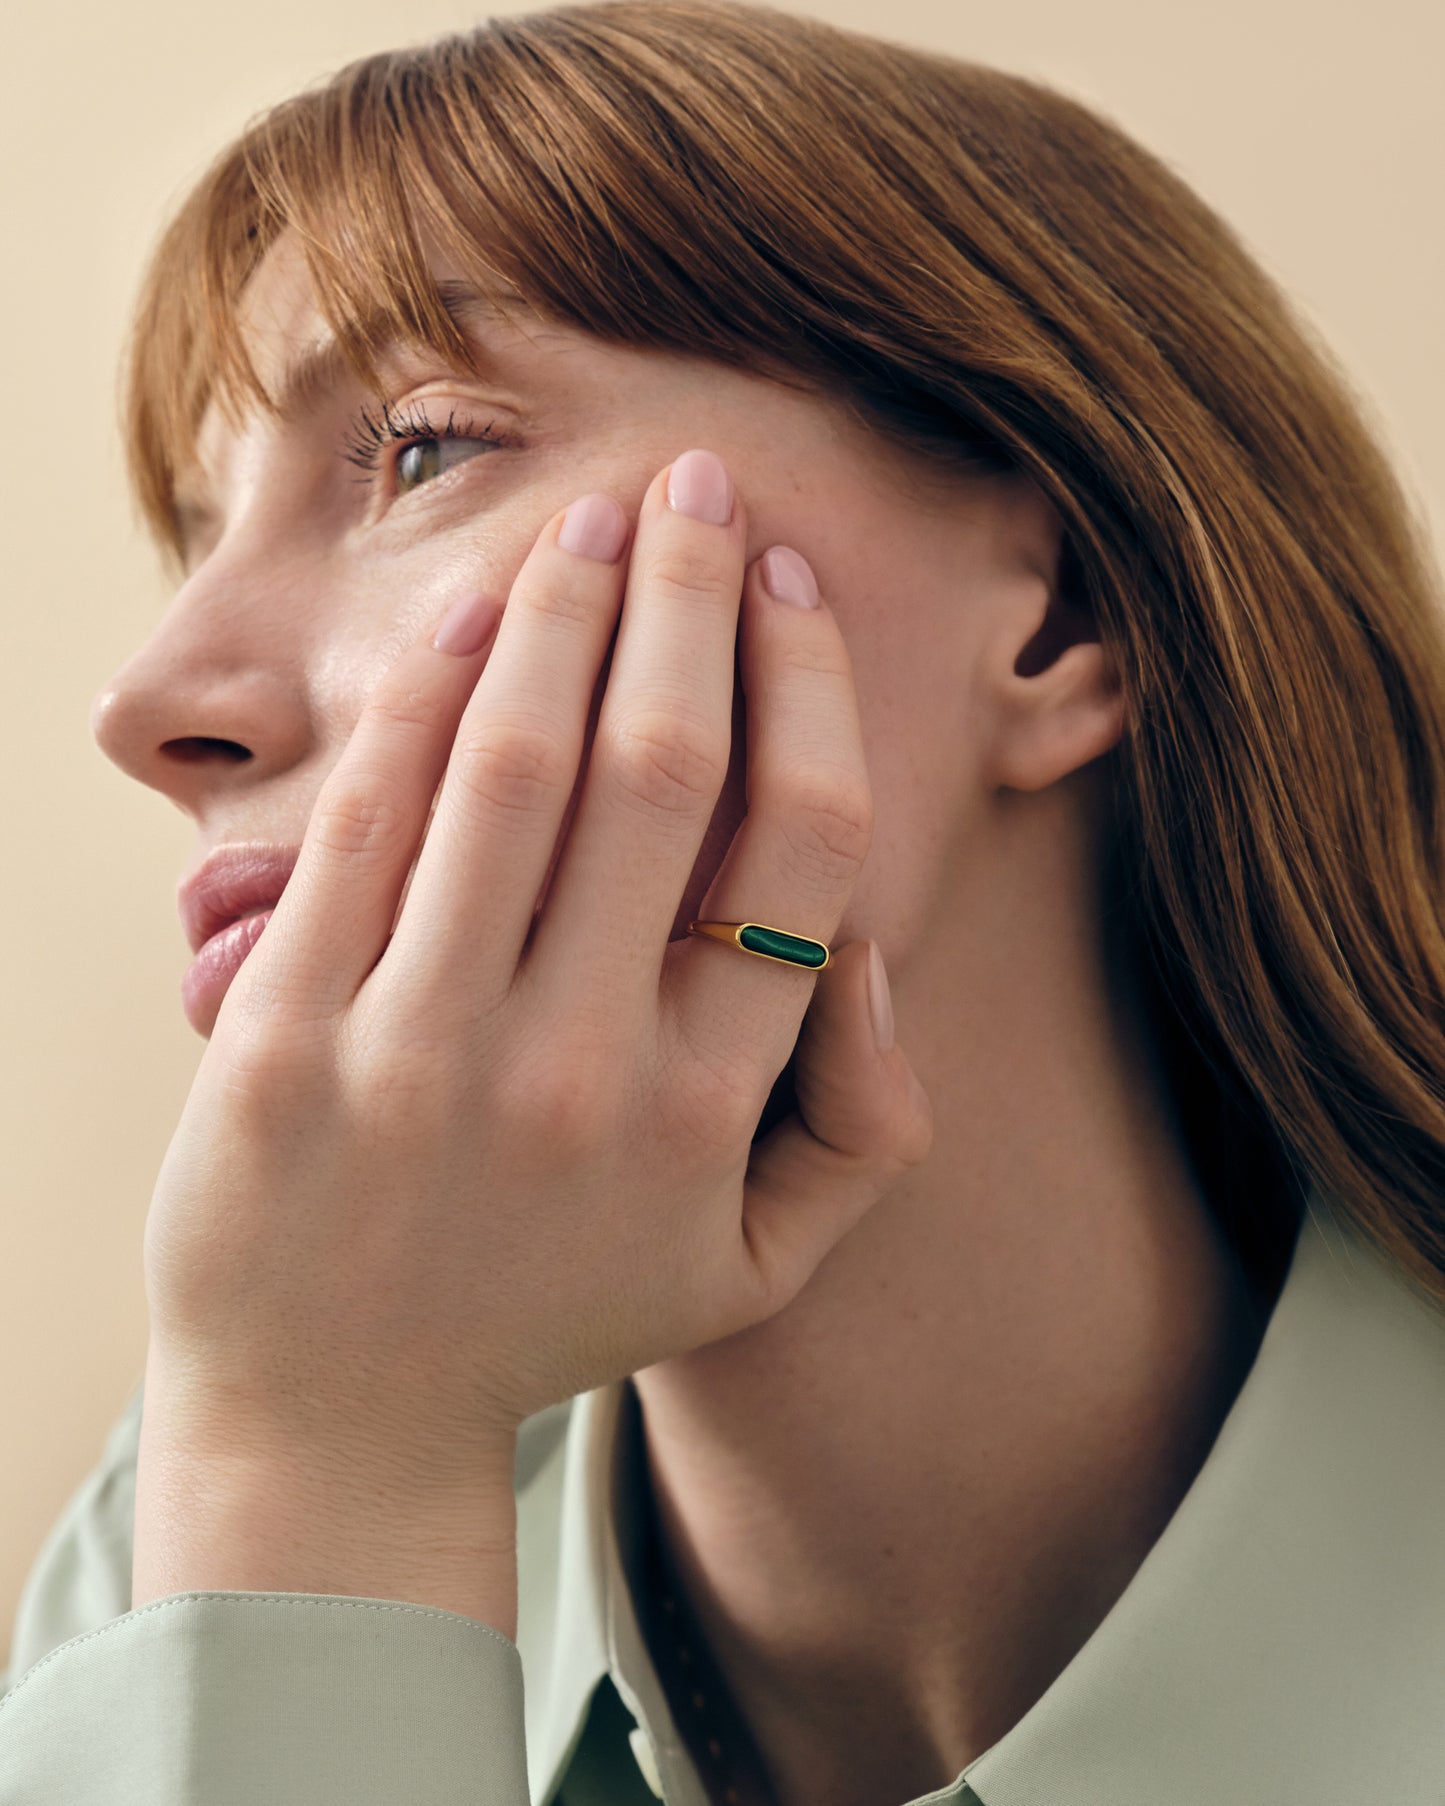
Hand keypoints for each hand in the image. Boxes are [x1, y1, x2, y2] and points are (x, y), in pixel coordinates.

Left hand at [139, 450, 932, 1501]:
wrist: (336, 1421)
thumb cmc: (558, 1311)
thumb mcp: (752, 1266)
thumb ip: (862, 1125)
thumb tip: (868, 946)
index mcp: (708, 1112)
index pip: (799, 847)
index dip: (807, 687)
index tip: (789, 589)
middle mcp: (579, 1069)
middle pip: (663, 769)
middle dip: (691, 596)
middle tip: (702, 485)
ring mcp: (420, 1053)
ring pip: (514, 768)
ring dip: (565, 611)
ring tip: (596, 520)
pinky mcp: (285, 1039)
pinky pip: (367, 827)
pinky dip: (425, 700)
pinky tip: (473, 611)